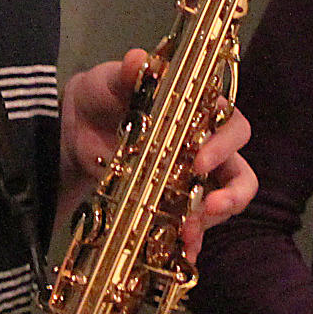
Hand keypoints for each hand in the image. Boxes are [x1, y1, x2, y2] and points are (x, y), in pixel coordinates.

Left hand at [61, 49, 257, 260]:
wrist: (72, 133)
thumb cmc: (100, 99)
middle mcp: (206, 146)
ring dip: (216, 219)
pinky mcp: (175, 205)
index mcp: (199, 112)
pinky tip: (183, 254)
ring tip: (192, 233)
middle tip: (209, 205)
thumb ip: (125, 73)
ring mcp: (193, 180)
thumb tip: (138, 59)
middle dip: (233, 191)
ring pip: (226, 200)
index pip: (231, 124)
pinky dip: (193, 242)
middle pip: (240, 169)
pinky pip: (196, 226)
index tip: (200, 162)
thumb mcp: (107, 83)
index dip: (224, 144)